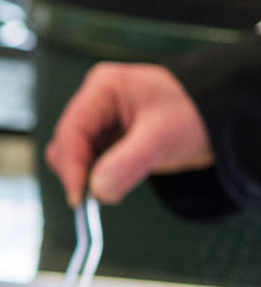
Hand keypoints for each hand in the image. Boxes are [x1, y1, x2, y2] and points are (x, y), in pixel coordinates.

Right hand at [44, 61, 212, 203]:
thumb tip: (97, 191)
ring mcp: (100, 122)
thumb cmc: (195, 113)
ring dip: (86, 177)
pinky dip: (96, 177)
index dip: (71, 166)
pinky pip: (89, 163)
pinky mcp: (108, 139)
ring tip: (111, 188)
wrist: (221, 117)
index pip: (72, 130)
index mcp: (103, 89)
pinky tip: (114, 183)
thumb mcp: (162, 137)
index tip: (80, 197)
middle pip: (66, 144)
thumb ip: (127, 163)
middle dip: (78, 172)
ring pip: (74, 157)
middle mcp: (95, 103)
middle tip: (97, 197)